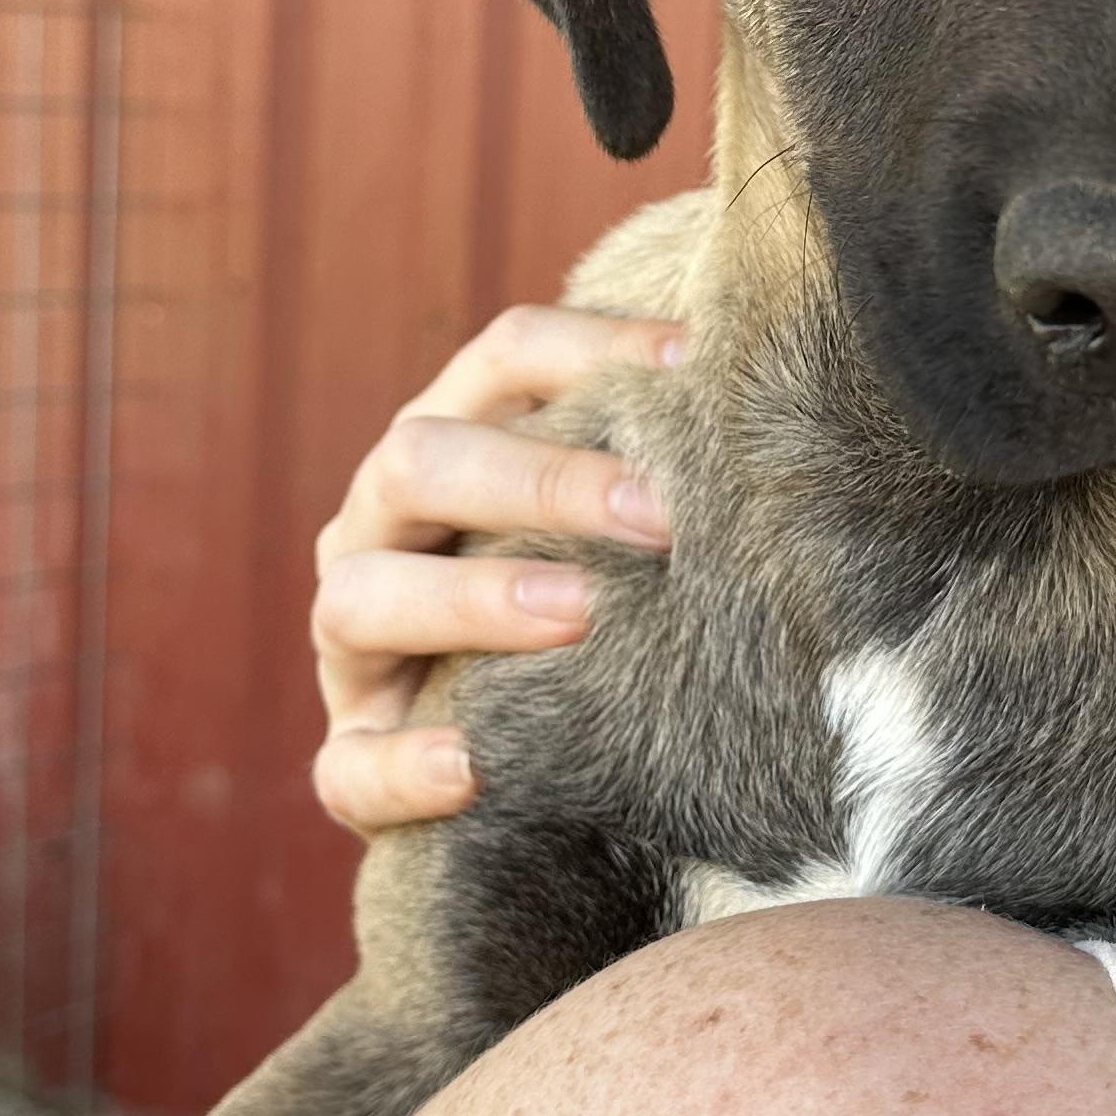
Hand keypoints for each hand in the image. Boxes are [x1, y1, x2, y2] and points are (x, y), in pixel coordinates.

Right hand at [312, 304, 683, 832]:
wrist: (500, 752)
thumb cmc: (578, 608)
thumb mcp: (599, 524)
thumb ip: (646, 468)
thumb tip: (766, 400)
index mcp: (447, 448)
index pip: (500, 360)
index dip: (589, 347)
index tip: (691, 367)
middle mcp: (376, 531)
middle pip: (419, 461)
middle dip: (541, 480)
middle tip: (658, 517)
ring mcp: (349, 647)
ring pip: (360, 600)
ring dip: (471, 599)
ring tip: (579, 614)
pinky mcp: (350, 757)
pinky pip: (351, 767)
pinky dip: (406, 765)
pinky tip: (470, 769)